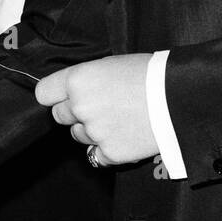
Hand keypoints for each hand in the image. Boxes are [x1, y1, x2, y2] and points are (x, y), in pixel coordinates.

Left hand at [34, 54, 156, 165]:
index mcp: (77, 80)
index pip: (43, 94)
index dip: (54, 95)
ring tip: (117, 119)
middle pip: (60, 116)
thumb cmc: (147, 74)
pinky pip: (97, 156)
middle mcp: (80, 106)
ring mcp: (94, 132)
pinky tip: (124, 135)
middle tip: (99, 106)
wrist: (178, 97)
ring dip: (91, 130)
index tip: (62, 96)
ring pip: (78, 135)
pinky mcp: (110, 153)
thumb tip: (72, 91)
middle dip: (75, 113)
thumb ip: (85, 80)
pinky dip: (107, 149)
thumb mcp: (108, 65)